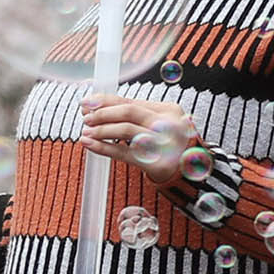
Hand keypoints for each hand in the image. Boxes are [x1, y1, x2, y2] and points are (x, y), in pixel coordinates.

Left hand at [78, 95, 198, 165]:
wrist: (187, 172)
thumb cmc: (169, 145)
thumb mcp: (160, 123)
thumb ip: (135, 114)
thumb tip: (96, 107)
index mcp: (168, 110)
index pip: (131, 101)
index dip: (106, 101)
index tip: (87, 102)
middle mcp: (168, 125)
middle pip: (129, 112)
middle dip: (103, 113)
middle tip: (86, 118)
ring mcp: (164, 144)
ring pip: (126, 131)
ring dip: (102, 130)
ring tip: (86, 131)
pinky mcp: (156, 164)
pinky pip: (125, 153)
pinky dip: (104, 148)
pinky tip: (90, 144)